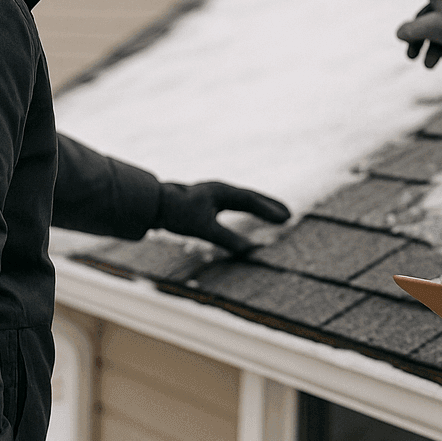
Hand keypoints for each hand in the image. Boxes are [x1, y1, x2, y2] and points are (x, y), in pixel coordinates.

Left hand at [156, 181, 290, 254]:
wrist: (152, 204)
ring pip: (244, 200)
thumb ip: (227, 239)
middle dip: (270, 206)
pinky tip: (251, 214)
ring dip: (261, 207)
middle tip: (289, 215)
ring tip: (277, 215)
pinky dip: (248, 209)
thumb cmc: (176, 214)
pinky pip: (235, 204)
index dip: (269, 210)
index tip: (286, 218)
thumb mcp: (203, 229)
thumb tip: (250, 250)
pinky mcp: (208, 201)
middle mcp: (220, 190)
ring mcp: (214, 194)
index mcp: (221, 192)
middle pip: (251, 197)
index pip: (250, 200)